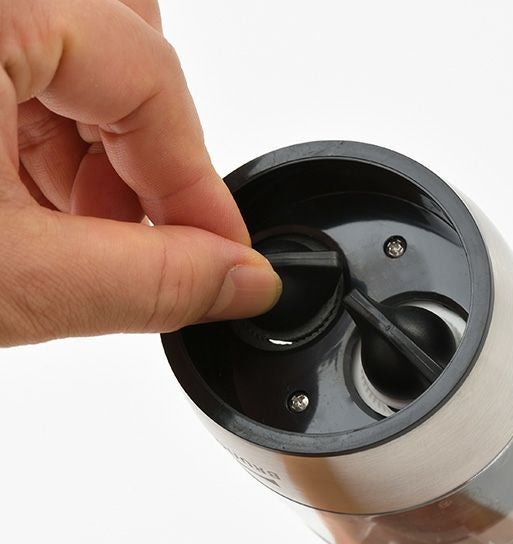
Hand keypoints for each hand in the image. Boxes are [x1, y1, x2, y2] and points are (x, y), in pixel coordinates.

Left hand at [0, 0, 280, 346]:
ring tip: (82, 233)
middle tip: (148, 233)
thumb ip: (151, 281)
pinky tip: (30, 206)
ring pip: (74, 56)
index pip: (150, 79)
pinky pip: (22, 64)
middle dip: (149, 154)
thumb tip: (244, 281)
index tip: (225, 255)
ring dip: (100, 151)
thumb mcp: (12, 281)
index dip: (200, 184)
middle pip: (124, 48)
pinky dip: (46, 139)